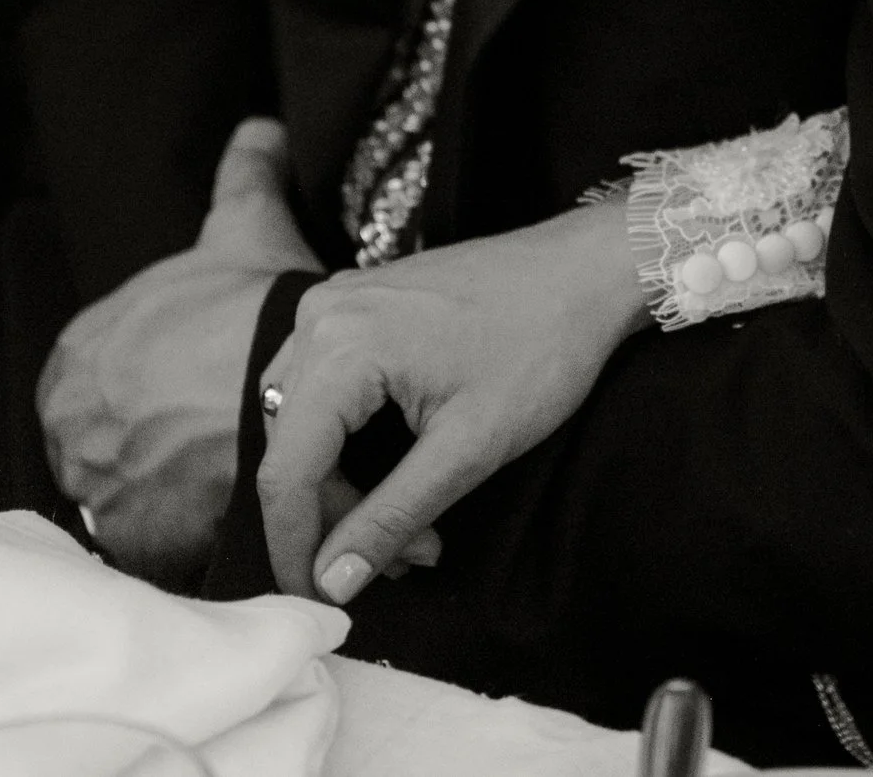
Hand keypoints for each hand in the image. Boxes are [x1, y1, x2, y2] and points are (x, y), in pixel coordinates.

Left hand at [39, 118, 323, 584]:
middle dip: (159, 458)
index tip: (200, 406)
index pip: (96, 391)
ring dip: (177, 506)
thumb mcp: (245, 228)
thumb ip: (243, 176)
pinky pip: (159, 554)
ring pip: (137, 506)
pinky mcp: (135, 541)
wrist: (292, 384)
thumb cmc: (261, 305)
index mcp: (77, 354)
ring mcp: (95, 486)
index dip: (152, 402)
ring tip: (235, 493)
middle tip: (224, 453)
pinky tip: (235, 523)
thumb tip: (259, 128)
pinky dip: (194, 547)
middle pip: (110, 453)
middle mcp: (68, 422)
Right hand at [256, 198, 648, 603]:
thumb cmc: (542, 348)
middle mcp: (319, 317)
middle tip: (413, 555)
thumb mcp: (470, 448)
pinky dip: (353, 440)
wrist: (586, 271)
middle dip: (340, 517)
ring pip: (305, 422)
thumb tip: (332, 581)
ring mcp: (336, 304)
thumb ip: (392, 517)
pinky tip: (400, 471)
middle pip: (292, 448)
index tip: (319, 602)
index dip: (295, 547)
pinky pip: (325, 387)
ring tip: (416, 524)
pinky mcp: (358, 305)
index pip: (285, 472)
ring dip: (347, 484)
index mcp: (340, 346)